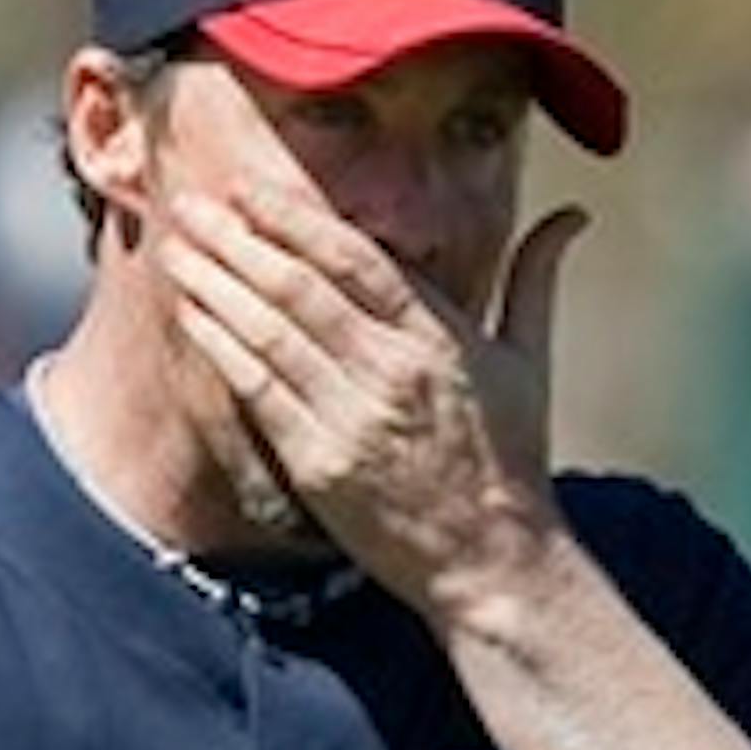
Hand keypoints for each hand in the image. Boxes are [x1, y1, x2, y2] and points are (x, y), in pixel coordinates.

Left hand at [160, 181, 590, 612]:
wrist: (493, 561)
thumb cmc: (511, 462)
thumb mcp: (530, 363)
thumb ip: (534, 280)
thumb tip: (572, 213)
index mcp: (438, 339)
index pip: (355, 259)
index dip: (295, 219)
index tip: (251, 188)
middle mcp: (390, 372)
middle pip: (299, 288)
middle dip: (238, 240)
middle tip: (194, 201)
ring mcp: (350, 420)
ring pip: (268, 334)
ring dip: (216, 285)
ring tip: (178, 247)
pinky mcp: (320, 465)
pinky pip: (259, 393)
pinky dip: (222, 347)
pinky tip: (193, 314)